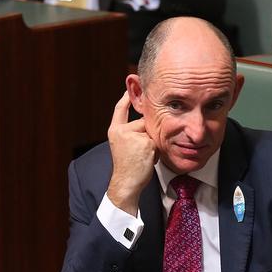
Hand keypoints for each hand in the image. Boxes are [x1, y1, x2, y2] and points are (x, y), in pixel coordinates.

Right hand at [107, 92, 156, 215]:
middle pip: (143, 123)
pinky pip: (157, 142)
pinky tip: (147, 160)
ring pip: (151, 133)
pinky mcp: (145, 143)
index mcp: (115, 130)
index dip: (125, 99)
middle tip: (138, 152)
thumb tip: (146, 121)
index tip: (129, 89)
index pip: (120, 109)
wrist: (126, 182)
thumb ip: (130, 132)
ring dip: (152, 144)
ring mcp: (134, 136)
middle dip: (146, 135)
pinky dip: (155, 151)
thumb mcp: (124, 145)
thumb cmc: (127, 166)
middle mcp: (122, 131)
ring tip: (142, 156)